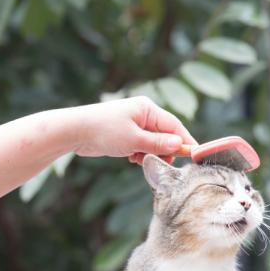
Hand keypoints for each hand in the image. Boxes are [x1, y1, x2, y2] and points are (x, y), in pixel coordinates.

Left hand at [73, 96, 196, 163]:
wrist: (74, 132)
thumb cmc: (103, 130)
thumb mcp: (134, 139)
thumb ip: (158, 143)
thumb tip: (180, 144)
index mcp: (148, 109)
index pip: (174, 125)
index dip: (185, 140)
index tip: (195, 155)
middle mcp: (143, 114)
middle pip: (166, 135)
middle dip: (164, 150)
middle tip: (161, 162)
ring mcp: (134, 124)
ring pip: (154, 143)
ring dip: (151, 154)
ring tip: (137, 158)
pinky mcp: (127, 134)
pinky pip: (143, 146)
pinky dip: (141, 154)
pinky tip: (130, 158)